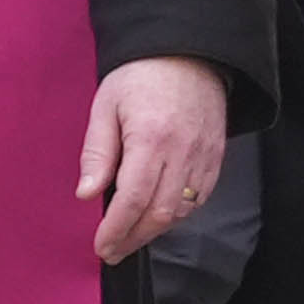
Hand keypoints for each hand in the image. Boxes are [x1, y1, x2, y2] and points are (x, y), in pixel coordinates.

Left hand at [79, 55, 230, 265]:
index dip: (116, 229)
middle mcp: (182, 151)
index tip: (102, 246)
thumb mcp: (106, 106)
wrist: (188, 52)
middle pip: (159, 213)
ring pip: (182, 211)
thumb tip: (87, 193)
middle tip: (113, 250)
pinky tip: (159, 216)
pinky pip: (200, 198)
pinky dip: (178, 214)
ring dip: (155, 230)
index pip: (133, 198)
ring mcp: (204, 155)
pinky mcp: (216, 156)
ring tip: (131, 236)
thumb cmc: (141, 75)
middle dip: (133, 238)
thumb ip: (97, 152)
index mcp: (151, 137)